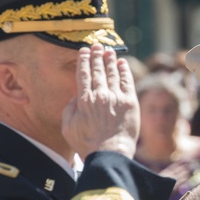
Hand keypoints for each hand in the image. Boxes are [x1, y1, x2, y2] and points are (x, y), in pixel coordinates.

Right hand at [62, 44, 139, 159]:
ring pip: (113, 73)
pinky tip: (122, 63)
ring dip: (110, 60)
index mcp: (84, 100)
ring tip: (109, 51)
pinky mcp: (131, 103)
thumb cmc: (87, 144)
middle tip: (97, 46)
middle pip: (98, 70)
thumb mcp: (68, 127)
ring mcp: (117, 98)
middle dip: (97, 56)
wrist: (110, 154)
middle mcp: (100, 95)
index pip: (83, 74)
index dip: (84, 60)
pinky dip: (125, 71)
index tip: (84, 51)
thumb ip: (70, 109)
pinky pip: (127, 82)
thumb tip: (76, 96)